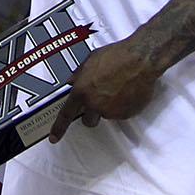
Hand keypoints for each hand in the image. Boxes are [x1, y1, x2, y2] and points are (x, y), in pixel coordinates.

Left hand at [48, 34, 163, 140]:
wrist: (140, 59)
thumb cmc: (117, 56)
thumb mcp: (91, 59)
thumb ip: (79, 73)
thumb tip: (72, 80)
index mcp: (82, 91)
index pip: (66, 115)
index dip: (59, 128)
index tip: (54, 138)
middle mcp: (94, 104)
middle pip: (88, 121)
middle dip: (92, 114)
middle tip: (100, 100)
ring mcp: (111, 111)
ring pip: (106, 115)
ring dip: (109, 107)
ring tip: (118, 88)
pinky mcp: (126, 114)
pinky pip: (121, 113)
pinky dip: (123, 106)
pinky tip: (127, 90)